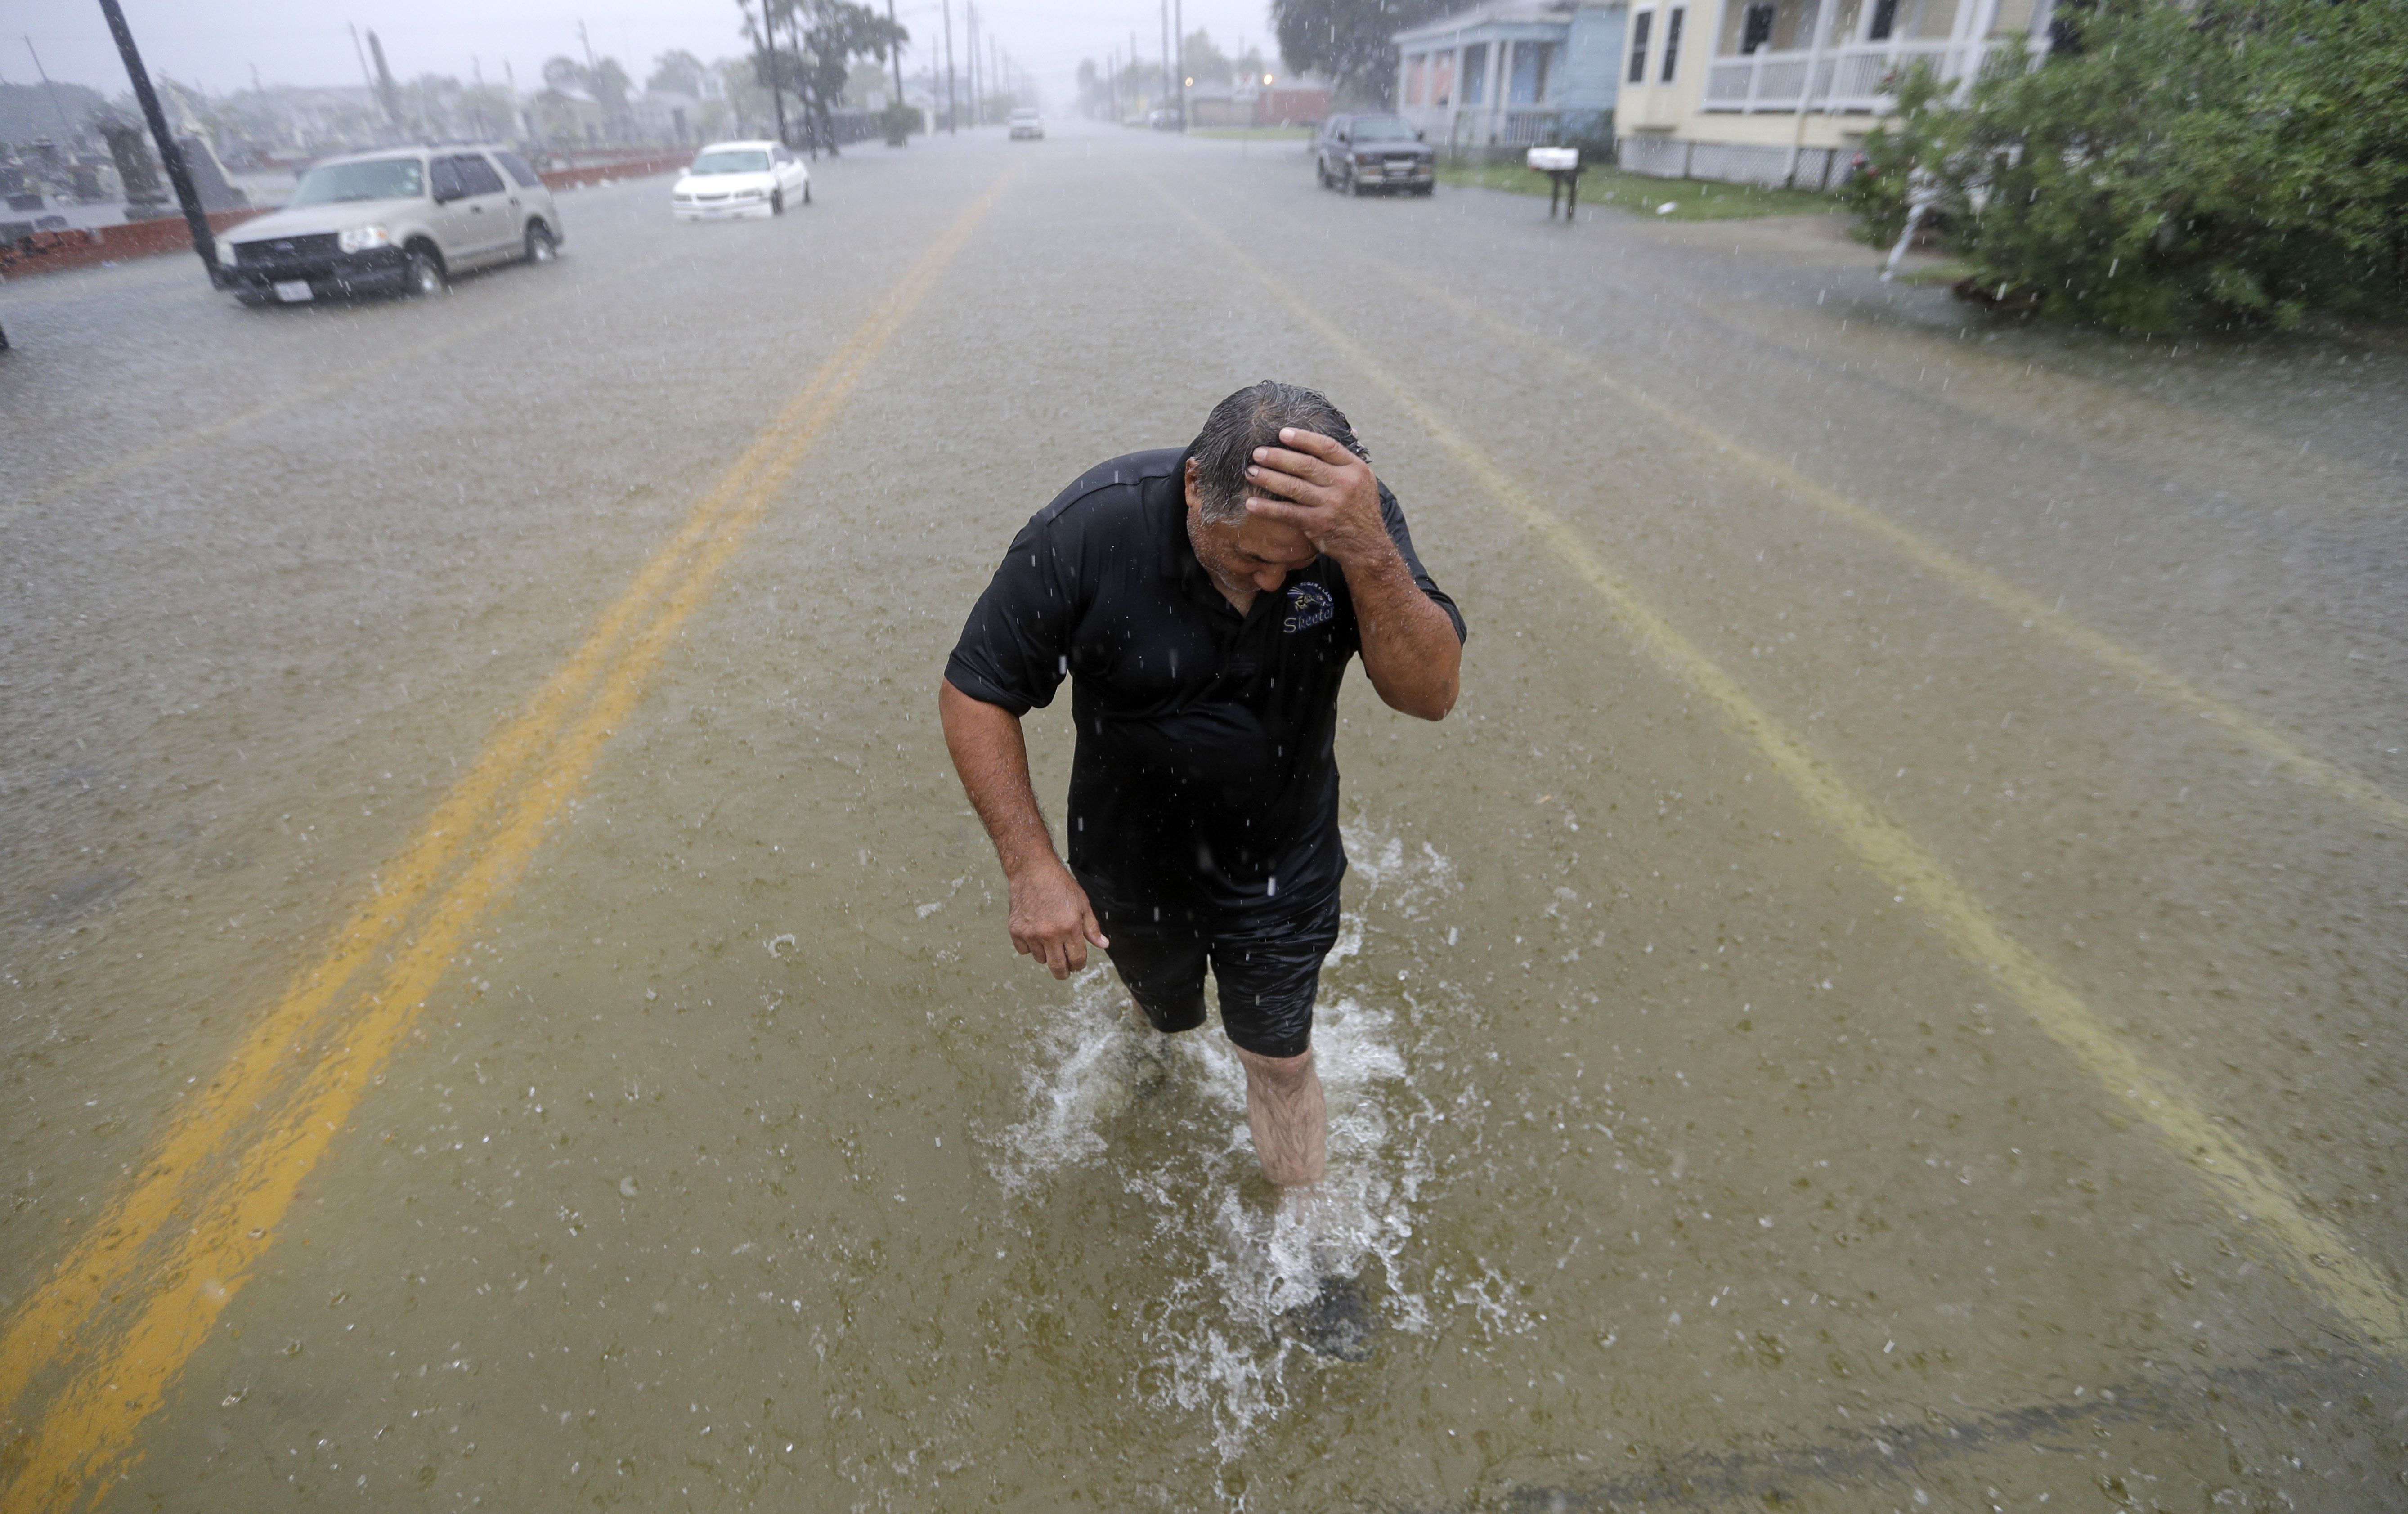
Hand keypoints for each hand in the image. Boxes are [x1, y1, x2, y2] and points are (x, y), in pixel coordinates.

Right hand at [1007, 858, 1107, 979]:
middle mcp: (1050, 934)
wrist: (1033, 871)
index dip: (1079, 965)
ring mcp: (1031, 934)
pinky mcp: (1016, 931)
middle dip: (1064, 972)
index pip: (1077, 959)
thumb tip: (1103, 945)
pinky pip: (1024, 950)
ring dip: (1047, 955)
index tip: (1077, 965)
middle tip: (1065, 971)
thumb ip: (1092, 928)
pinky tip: (1034, 934)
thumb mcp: (1082, 904)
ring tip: (1049, 941)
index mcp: (1070, 928)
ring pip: (1041, 959)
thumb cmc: (1060, 885)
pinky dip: (1030, 946)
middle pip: (1058, 967)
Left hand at [1241, 428, 1395, 568]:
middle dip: (1278, 457)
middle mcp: (1344, 484)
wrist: (1367, 544)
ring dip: (1268, 478)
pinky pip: (1287, 513)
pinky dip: (1268, 508)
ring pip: (1294, 487)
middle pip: (1306, 465)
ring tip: (1250, 472)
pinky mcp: (1317, 523)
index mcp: (1355, 468)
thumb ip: (1346, 460)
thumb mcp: (1362, 479)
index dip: (1303, 438)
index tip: (1282, 433)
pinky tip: (1251, 503)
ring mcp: (1330, 504)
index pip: (1327, 447)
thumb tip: (1345, 431)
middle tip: (1257, 452)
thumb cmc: (1360, 508)